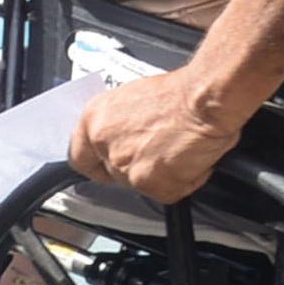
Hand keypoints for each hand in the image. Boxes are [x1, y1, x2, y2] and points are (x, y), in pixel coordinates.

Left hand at [69, 68, 243, 204]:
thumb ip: (120, 123)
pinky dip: (184, 180)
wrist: (204, 98)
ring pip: (139, 184)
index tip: (106, 164)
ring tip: (178, 150)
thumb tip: (125, 135)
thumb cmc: (180, 91)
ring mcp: (126, 168)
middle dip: (135, 167)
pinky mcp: (151, 185)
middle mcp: (104, 145)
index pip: (79, 156)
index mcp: (95, 119)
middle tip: (156, 152)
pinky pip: (168, 192)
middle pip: (112, 173)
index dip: (96, 163)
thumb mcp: (136, 98)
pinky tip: (192, 158)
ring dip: (160, 174)